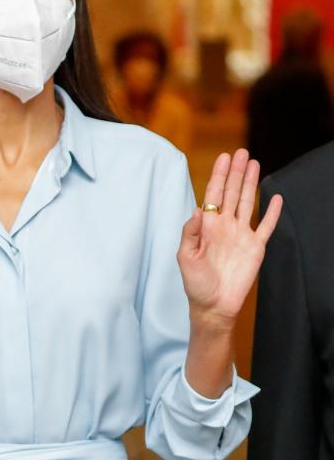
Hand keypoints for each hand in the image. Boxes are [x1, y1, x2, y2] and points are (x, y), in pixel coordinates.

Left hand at [178, 149, 282, 325]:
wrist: (214, 307)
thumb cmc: (196, 285)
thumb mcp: (185, 259)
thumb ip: (189, 234)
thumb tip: (197, 210)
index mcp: (208, 228)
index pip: (213, 196)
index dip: (218, 176)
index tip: (223, 158)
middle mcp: (225, 227)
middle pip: (231, 193)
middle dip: (236, 172)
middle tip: (241, 152)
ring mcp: (241, 235)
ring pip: (247, 202)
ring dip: (250, 183)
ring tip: (254, 163)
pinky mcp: (255, 247)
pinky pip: (266, 225)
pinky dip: (272, 212)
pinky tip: (275, 197)